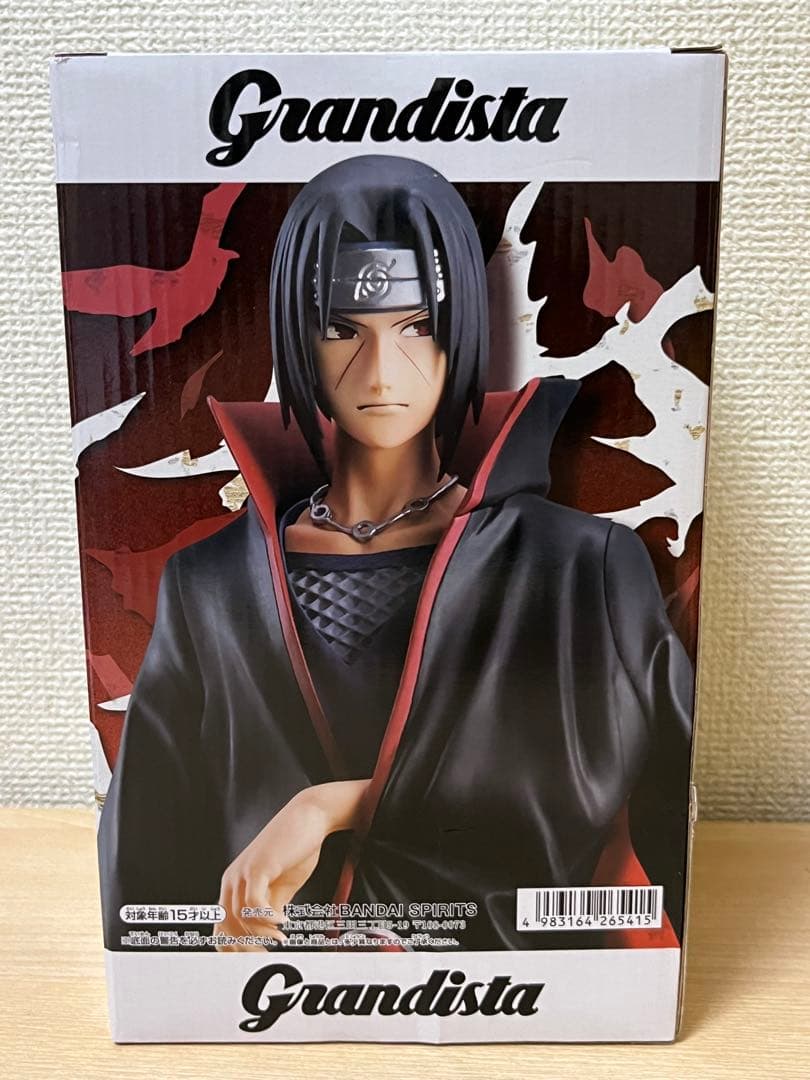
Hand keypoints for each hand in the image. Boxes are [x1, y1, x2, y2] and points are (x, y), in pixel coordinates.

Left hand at [214, 779, 369, 951]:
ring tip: (280, 940)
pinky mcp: (257, 866)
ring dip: (261, 935)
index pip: (220, 927)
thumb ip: (271, 909)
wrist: (309, 818)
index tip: (255, 962)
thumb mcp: (281, 887)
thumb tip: (268, 936)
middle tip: (267, 960)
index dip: (233, 950)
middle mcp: (231, 880)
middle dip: (245, 949)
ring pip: (238, 918)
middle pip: (226, 928)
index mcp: (234, 886)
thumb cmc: (296, 850)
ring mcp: (242, 872)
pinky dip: (268, 919)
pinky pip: (254, 903)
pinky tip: (283, 922)